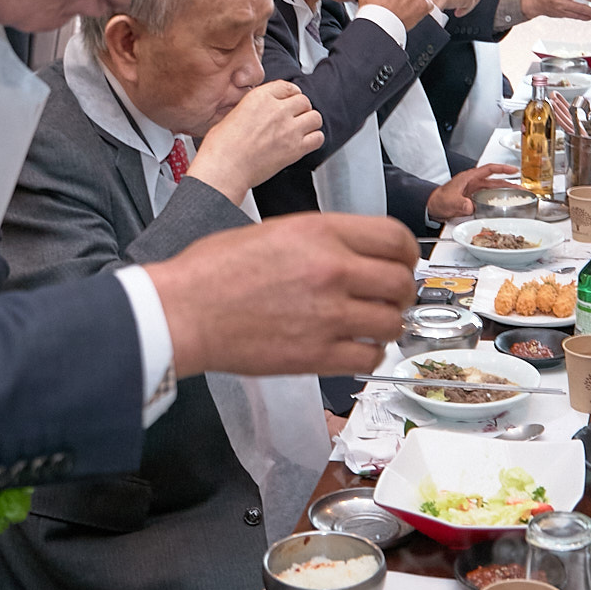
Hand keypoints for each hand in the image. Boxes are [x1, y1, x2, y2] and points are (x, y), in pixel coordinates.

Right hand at [145, 213, 417, 377]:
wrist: (182, 310)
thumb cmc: (213, 270)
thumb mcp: (274, 230)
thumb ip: (321, 239)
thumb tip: (354, 253)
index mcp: (320, 233)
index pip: (395, 237)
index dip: (408, 253)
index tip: (404, 263)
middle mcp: (332, 270)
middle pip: (401, 282)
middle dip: (401, 292)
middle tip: (391, 298)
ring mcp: (327, 314)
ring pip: (391, 323)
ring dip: (387, 326)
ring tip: (371, 327)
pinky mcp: (316, 355)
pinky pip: (368, 358)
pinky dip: (369, 356)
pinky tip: (355, 350)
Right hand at [189, 81, 323, 201]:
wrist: (225, 168)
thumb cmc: (221, 147)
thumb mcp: (232, 114)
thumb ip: (252, 109)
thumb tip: (260, 112)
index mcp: (260, 97)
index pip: (287, 86)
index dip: (291, 94)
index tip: (290, 99)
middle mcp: (278, 110)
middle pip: (304, 100)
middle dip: (301, 109)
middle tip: (296, 117)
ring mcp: (289, 129)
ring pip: (315, 117)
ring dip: (310, 122)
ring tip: (302, 129)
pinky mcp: (296, 149)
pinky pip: (318, 138)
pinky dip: (314, 140)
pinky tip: (306, 143)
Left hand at [425, 163, 518, 222]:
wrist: (432, 207)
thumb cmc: (439, 200)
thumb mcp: (450, 201)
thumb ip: (461, 204)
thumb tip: (470, 206)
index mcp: (469, 178)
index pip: (489, 169)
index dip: (502, 168)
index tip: (513, 169)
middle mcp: (474, 183)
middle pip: (496, 181)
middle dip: (510, 184)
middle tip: (522, 188)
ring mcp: (474, 191)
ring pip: (494, 191)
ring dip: (505, 193)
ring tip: (517, 197)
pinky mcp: (474, 200)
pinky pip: (489, 199)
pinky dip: (497, 202)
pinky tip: (503, 206)